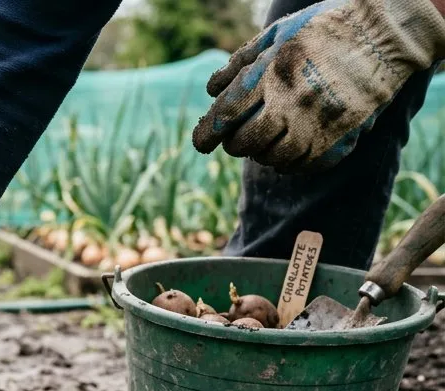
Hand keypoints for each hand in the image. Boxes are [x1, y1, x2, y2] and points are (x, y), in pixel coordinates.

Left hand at [193, 0, 444, 172]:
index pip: (226, 115)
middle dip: (235, 144)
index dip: (207, 134)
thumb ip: (242, 62)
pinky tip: (289, 152)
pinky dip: (291, 164)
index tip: (201, 143)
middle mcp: (292, 102)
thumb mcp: (278, 34)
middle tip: (237, 139)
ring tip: (265, 143)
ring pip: (273, 158)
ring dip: (262, 155)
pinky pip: (305, 165)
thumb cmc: (323, 29)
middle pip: (246, 142)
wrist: (383, 35)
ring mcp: (317, 122)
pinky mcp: (341, 136)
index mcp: (271, 74)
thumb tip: (213, 91)